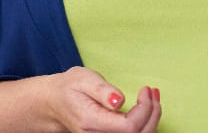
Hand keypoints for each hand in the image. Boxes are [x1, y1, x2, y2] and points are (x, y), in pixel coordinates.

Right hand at [0, 66, 160, 132]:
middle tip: (153, 92)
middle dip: (152, 113)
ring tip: (153, 97)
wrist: (55, 103)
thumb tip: (119, 100)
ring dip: (152, 119)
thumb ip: (102, 90)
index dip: (144, 109)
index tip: (145, 89)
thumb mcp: (82, 79)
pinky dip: (146, 123)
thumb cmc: (69, 88)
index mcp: (91, 122)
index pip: (130, 127)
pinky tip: (148, 108)